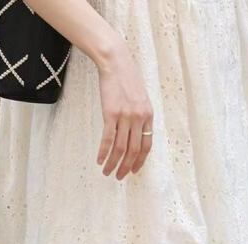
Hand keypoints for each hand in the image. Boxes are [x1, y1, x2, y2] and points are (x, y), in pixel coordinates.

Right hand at [95, 37, 153, 180]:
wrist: (115, 62)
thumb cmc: (126, 78)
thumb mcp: (140, 98)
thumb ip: (140, 116)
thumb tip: (135, 134)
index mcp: (148, 116)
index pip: (147, 145)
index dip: (140, 161)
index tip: (134, 171)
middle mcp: (139, 118)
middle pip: (134, 150)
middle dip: (126, 167)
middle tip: (119, 177)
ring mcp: (126, 117)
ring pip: (121, 149)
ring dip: (114, 164)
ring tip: (107, 172)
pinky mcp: (111, 114)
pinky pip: (108, 140)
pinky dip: (104, 152)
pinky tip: (99, 160)